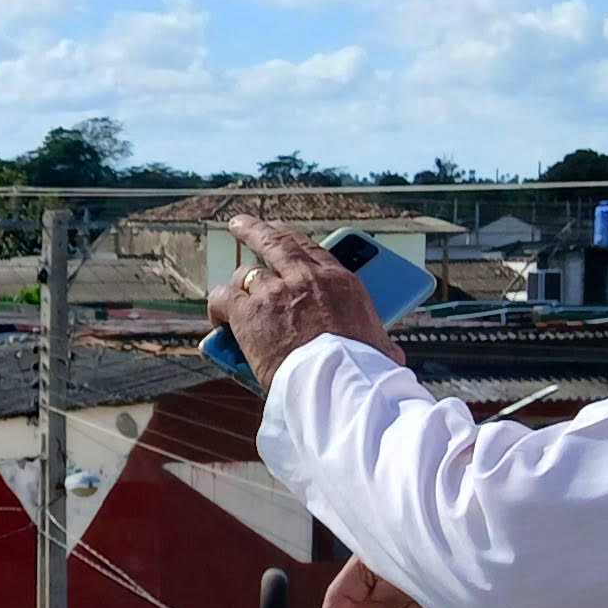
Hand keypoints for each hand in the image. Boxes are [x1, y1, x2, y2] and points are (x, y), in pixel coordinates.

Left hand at [205, 218, 403, 391]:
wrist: (338, 383)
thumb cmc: (362, 370)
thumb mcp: (379, 347)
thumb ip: (379, 342)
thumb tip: (391, 355)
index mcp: (340, 282)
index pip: (311, 248)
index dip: (291, 238)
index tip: (280, 232)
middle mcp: (305, 278)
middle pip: (274, 241)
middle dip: (255, 230)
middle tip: (240, 224)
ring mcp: (275, 292)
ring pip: (246, 273)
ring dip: (238, 283)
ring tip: (230, 291)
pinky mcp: (250, 313)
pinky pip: (224, 298)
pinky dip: (218, 306)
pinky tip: (217, 317)